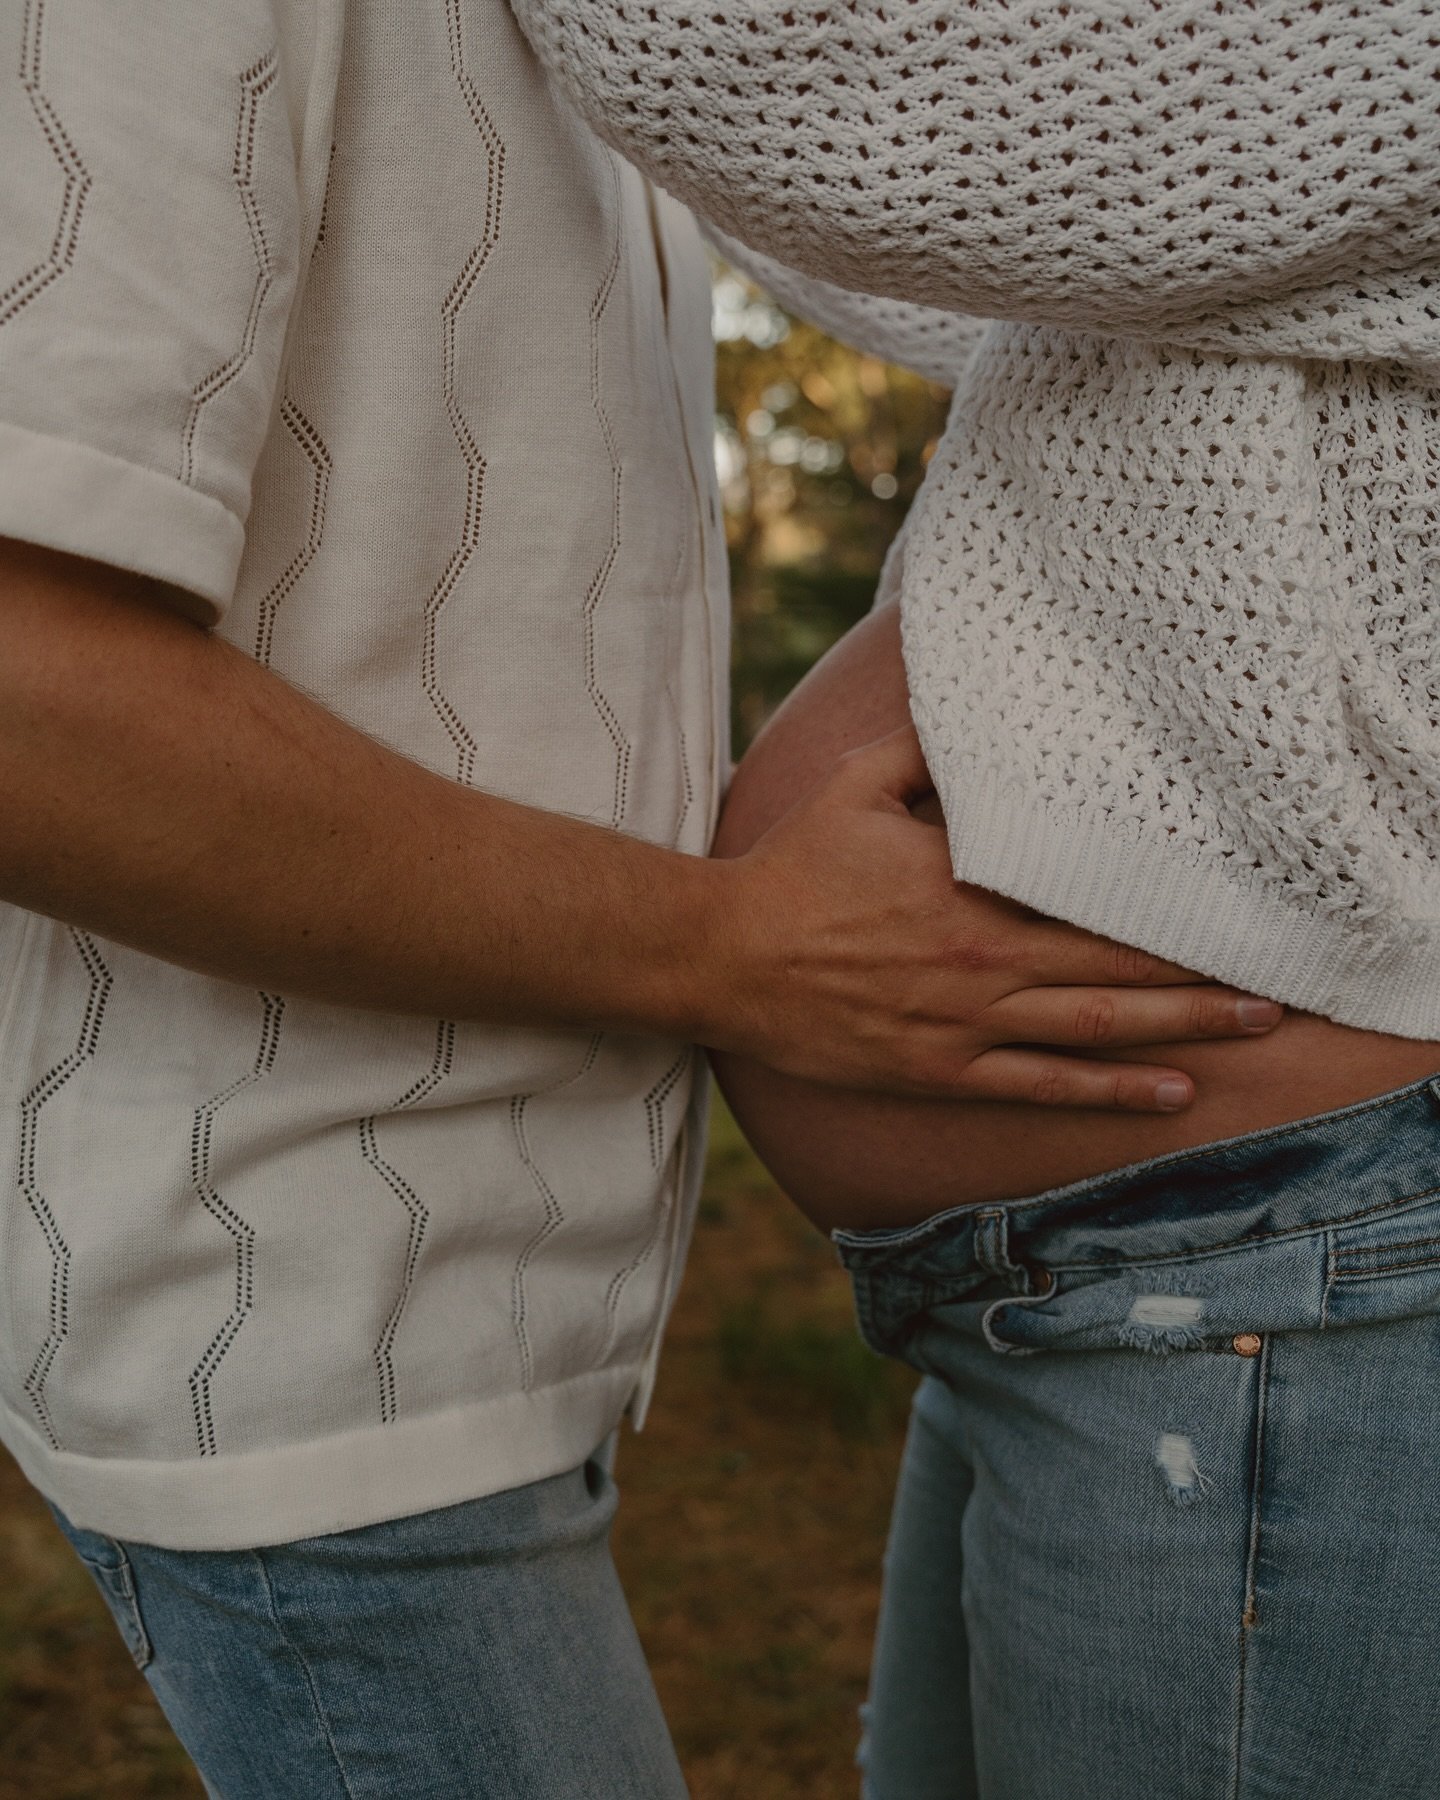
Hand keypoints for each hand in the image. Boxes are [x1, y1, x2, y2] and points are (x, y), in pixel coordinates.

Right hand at [702, 727, 1280, 1109]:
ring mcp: (962, 1025)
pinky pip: (1037, 1086)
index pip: (1090, 901)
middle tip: (1275, 988)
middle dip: (1199, 980)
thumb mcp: (856, 786)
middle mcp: (981, 964)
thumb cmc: (792, 868)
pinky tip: (1165, 1093)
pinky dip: (1106, 1092)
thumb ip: (927, 751)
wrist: (724, 957)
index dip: (1164, 909)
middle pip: (1113, 974)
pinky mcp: (937, 1070)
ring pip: (1090, 1032)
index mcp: (970, 892)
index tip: (1226, 907)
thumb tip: (974, 707)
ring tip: (1247, 1033)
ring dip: (1176, 1033)